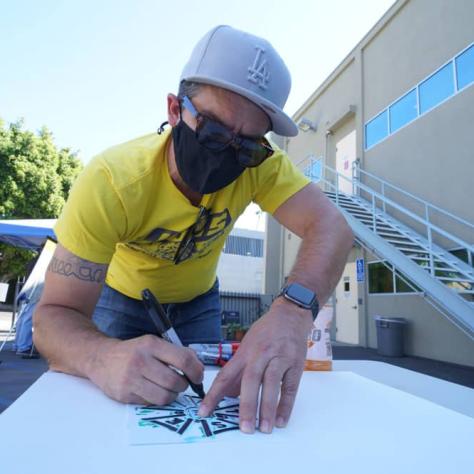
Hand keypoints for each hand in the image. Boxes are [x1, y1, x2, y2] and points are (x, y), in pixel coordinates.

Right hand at [88, 335, 203, 404]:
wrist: (101, 358)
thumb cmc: (134, 351)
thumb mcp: (153, 343)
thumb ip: (176, 352)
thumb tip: (198, 365)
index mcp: (151, 345)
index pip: (182, 359)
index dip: (195, 371)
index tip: (198, 377)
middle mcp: (141, 360)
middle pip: (175, 381)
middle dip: (183, 385)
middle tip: (181, 383)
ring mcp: (131, 379)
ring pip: (164, 396)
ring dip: (172, 395)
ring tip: (168, 389)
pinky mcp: (124, 394)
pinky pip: (150, 403)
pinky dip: (156, 400)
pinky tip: (152, 391)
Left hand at [198, 297, 311, 433]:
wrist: (290, 315)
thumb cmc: (266, 331)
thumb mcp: (247, 345)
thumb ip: (239, 369)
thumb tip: (230, 394)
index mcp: (244, 352)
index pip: (226, 375)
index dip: (214, 395)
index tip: (204, 413)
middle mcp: (260, 354)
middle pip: (250, 380)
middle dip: (246, 405)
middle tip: (244, 428)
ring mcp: (279, 358)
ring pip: (271, 384)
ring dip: (267, 408)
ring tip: (264, 429)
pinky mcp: (295, 363)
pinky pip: (290, 386)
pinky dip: (286, 405)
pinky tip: (281, 420)